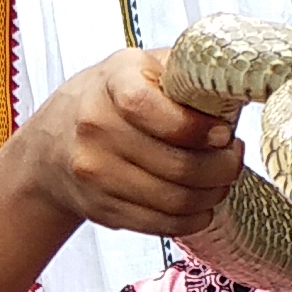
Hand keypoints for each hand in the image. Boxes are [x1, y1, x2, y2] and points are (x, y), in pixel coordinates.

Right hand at [14, 48, 240, 238]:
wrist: (52, 144)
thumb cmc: (111, 99)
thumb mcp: (140, 67)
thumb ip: (183, 72)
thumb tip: (239, 86)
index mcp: (113, 81)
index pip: (151, 109)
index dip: (197, 128)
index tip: (224, 133)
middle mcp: (95, 127)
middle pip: (176, 165)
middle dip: (222, 167)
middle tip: (234, 157)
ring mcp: (95, 173)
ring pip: (175, 200)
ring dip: (212, 195)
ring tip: (222, 179)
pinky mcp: (102, 208)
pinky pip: (161, 224)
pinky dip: (193, 218)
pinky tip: (203, 204)